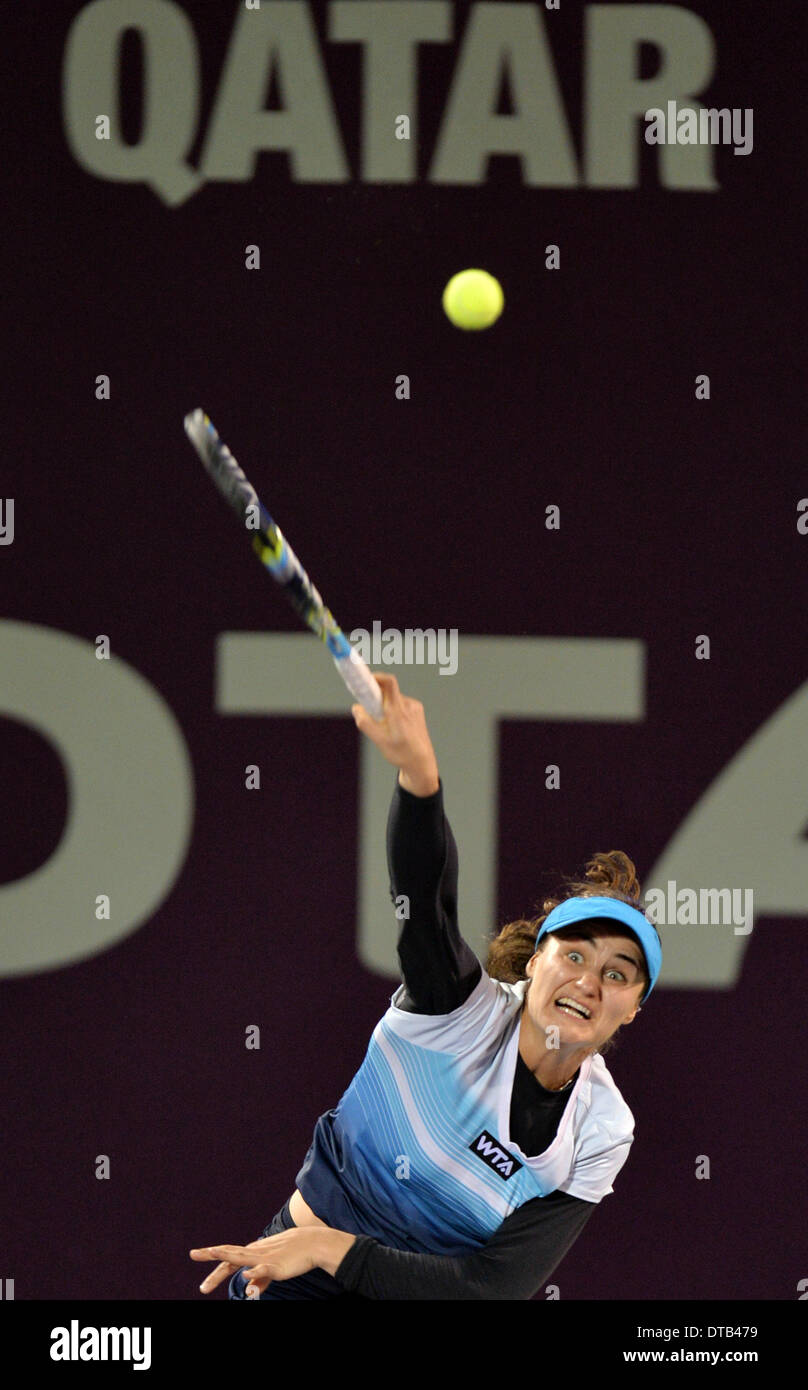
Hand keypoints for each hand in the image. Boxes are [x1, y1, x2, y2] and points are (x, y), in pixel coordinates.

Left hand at [190, 1228, 324, 1297]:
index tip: (194, 1254)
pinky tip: (246, 1275)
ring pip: (242, 1255)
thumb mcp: (272, 1268)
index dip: (212, 1257)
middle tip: (193, 1253)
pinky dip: (254, 1272)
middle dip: (210, 1255)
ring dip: (226, 1254)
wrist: (312, 1244)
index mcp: (252, 1253)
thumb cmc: (291, 1255)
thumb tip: (249, 1290)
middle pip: (229, 1255)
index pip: (228, 1256)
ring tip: (212, 1252)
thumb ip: (260, 1279)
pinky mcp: (275, 1266)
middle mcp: (254, 1253)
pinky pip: (263, 1269)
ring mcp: (264, 1258)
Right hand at [352, 673, 438, 793]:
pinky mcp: (417, 711)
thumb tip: (356, 708)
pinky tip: (394, 726)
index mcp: (398, 711)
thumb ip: (365, 723)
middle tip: (370, 711)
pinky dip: (393, 710)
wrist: (422, 762)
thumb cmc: (402, 753)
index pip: (389, 682)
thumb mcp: (378, 740)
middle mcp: (408, 705)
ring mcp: (414, 707)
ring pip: (394, 699)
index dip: (376, 677)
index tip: (364, 680)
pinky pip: (401, 704)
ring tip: (384, 725)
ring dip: (385, 706)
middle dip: (376, 698)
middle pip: (388, 691)